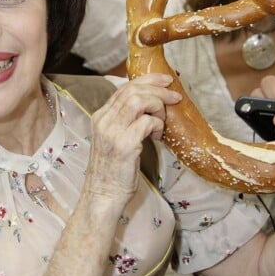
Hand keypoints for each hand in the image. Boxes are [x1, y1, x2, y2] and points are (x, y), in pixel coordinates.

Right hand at [84, 73, 181, 200]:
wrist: (104, 195)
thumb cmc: (114, 170)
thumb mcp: (115, 139)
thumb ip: (126, 121)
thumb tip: (151, 104)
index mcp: (100, 116)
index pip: (124, 88)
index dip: (147, 80)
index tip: (165, 81)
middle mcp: (103, 120)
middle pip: (133, 90)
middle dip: (158, 89)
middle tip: (174, 96)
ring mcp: (112, 131)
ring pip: (140, 101)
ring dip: (158, 106)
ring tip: (162, 121)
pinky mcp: (124, 144)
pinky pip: (147, 122)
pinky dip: (157, 125)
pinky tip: (157, 136)